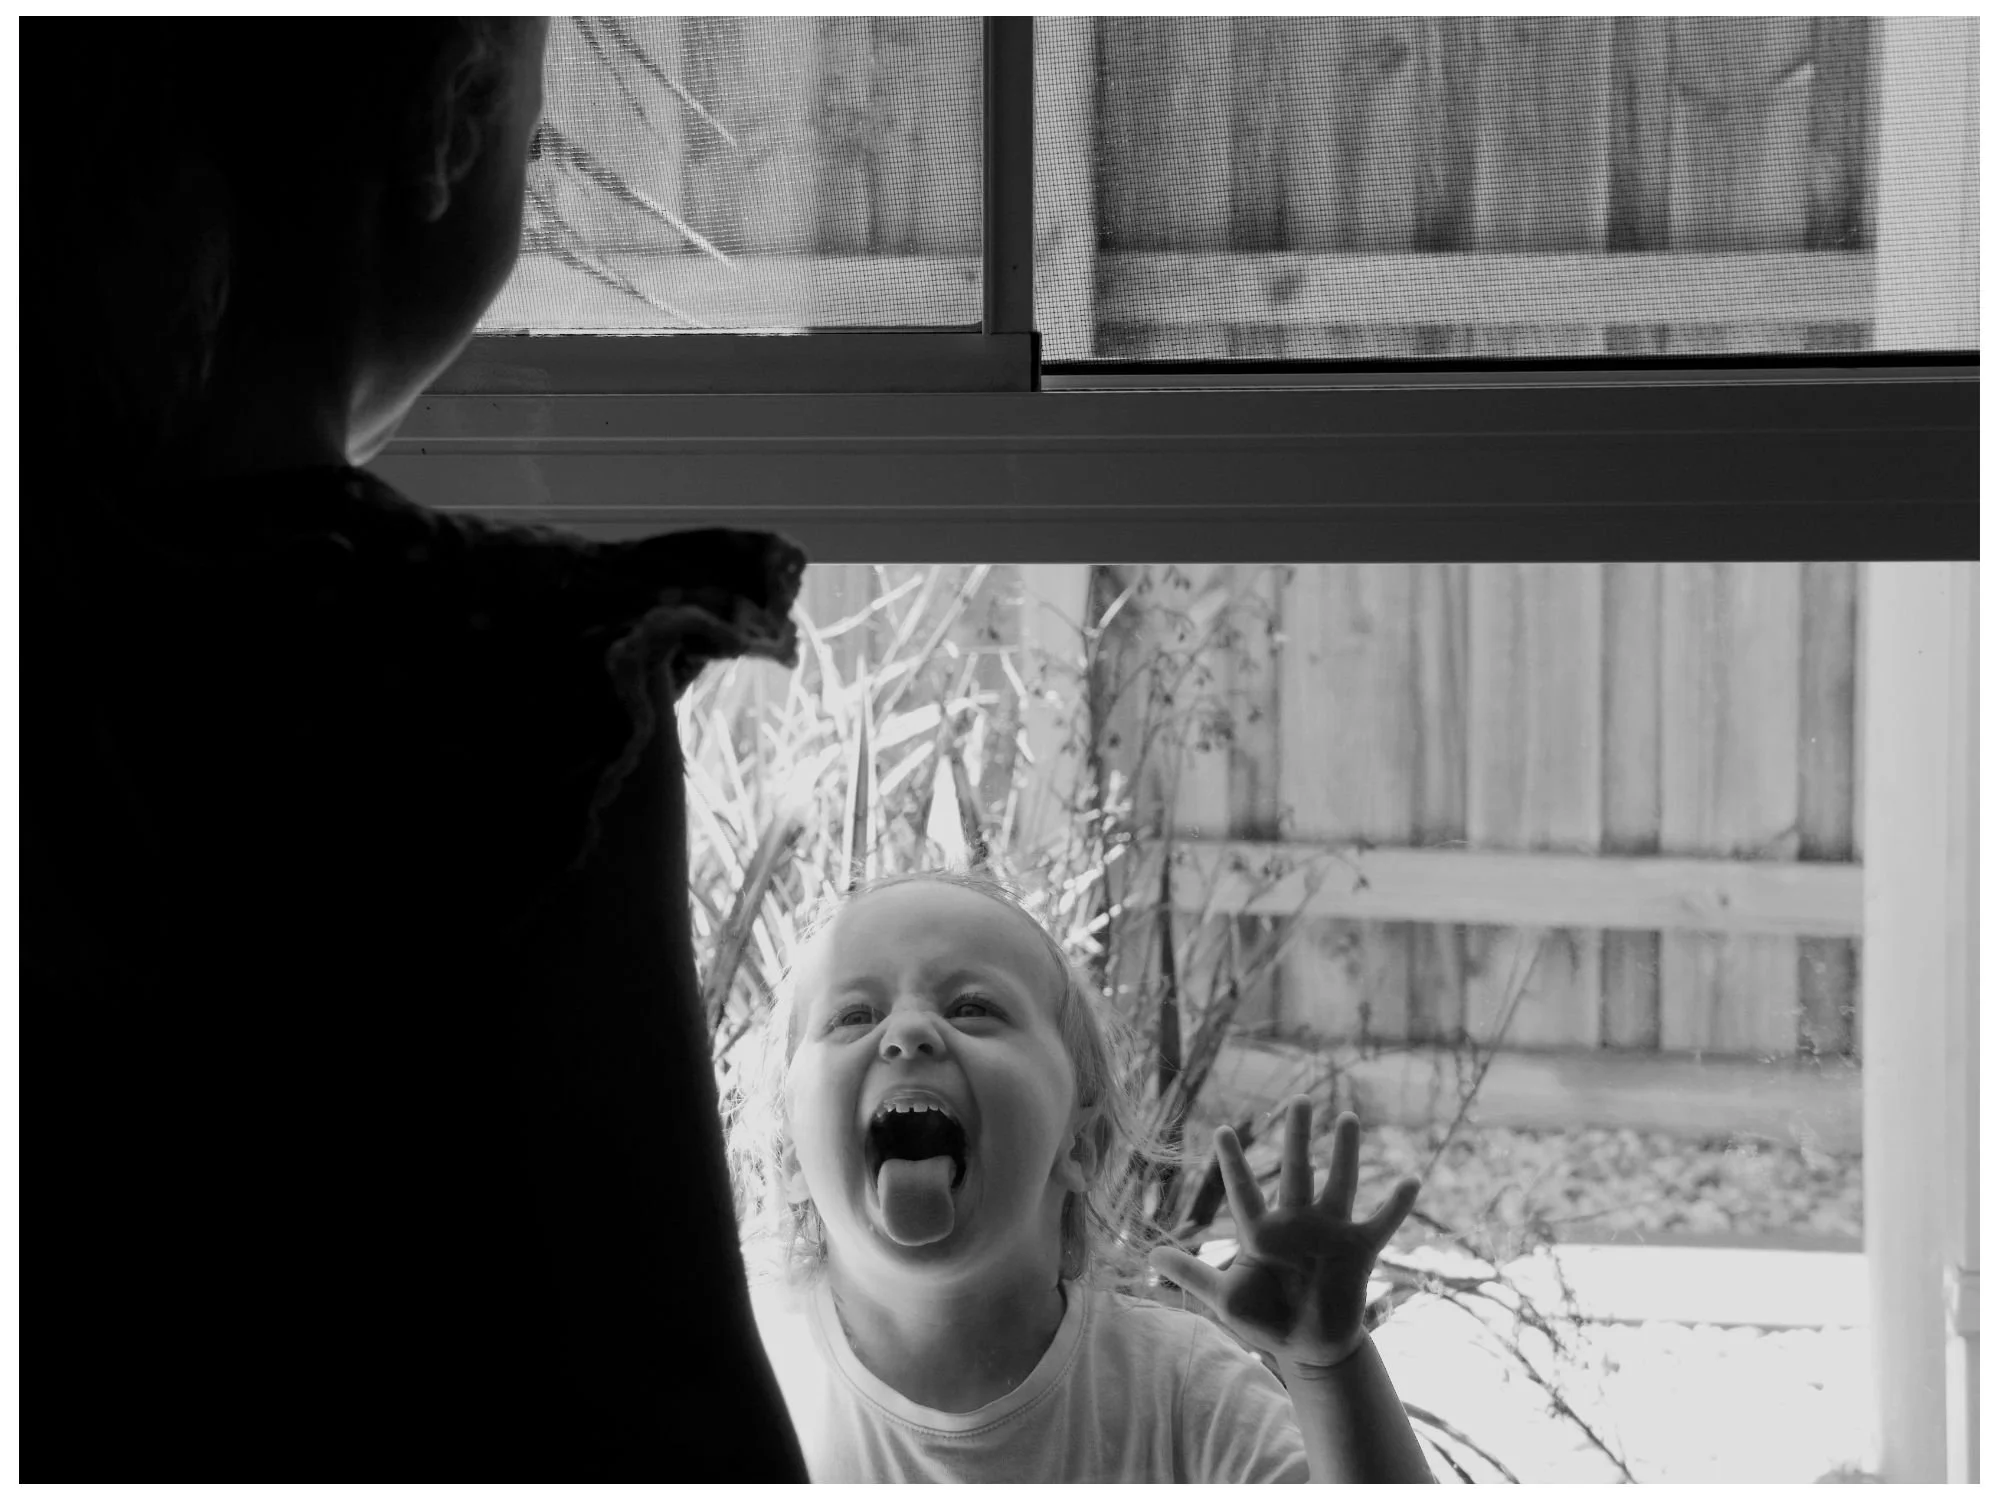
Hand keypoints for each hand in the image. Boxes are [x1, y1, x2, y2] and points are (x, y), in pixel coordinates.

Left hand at [1149, 1097, 1419, 1376]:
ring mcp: (1329, 1233)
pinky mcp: (1358, 1251)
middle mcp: (1296, 1222)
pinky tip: (1412, 1180)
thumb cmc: (1265, 1318)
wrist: (1307, 1348)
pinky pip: (1381, 1223)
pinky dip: (1396, 1205)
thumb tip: (1149, 1255)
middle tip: (1300, 1099)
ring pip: (1339, 1183)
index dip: (1233, 1163)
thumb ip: (1192, 1274)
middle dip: (1297, 1136)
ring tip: (1348, 1117)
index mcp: (1262, 1231)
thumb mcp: (1224, 1298)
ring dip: (1345, 1153)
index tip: (1221, 1130)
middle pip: (1296, 1170)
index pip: (1244, 1190)